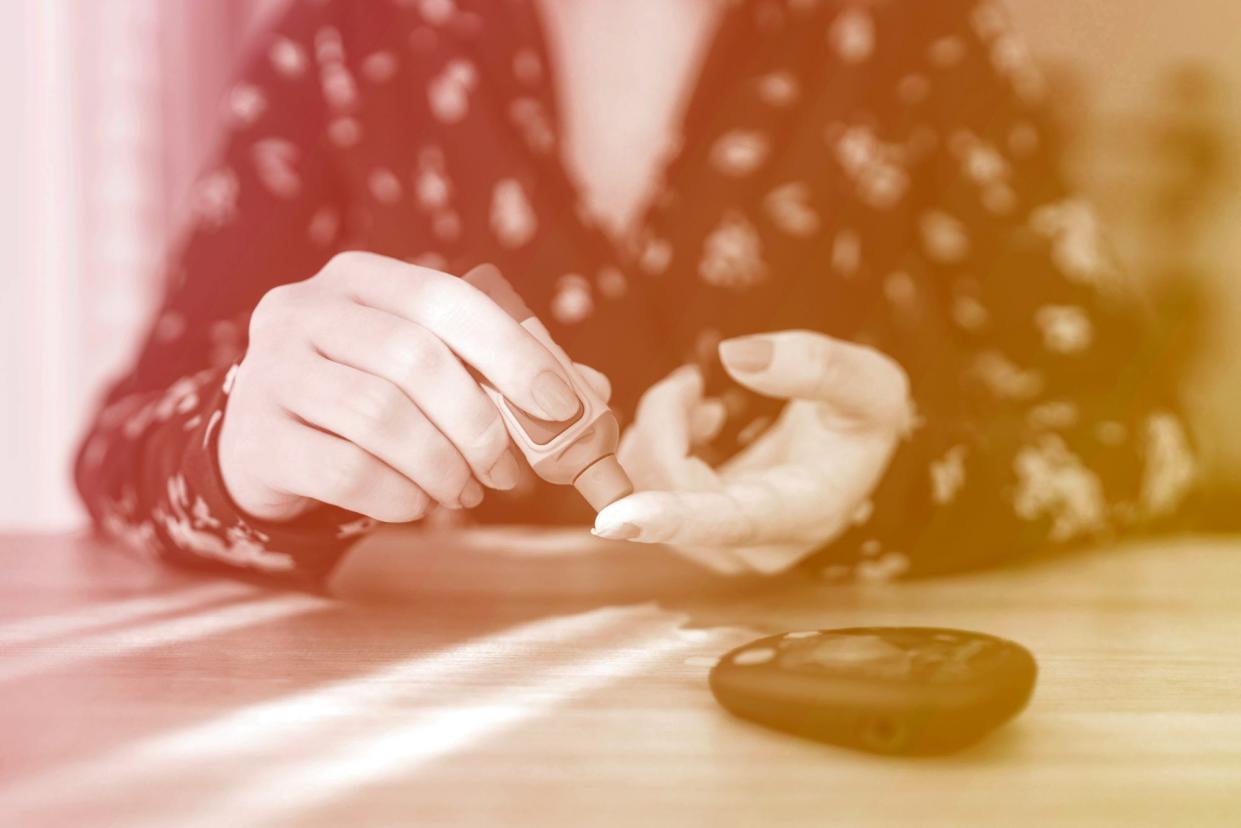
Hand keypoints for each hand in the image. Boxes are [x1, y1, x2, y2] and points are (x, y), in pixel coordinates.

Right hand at [219, 254, 604, 522]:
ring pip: (380, 418)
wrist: (265, 444)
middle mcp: (304, 311)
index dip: (509, 350)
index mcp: (358, 279)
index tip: (558, 404)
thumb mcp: (427, 370)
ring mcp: (271, 373)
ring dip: (443, 466)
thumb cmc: (366, 398)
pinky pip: (346, 471)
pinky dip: (399, 495)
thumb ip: (502, 374)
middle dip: (480, 424)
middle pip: (413, 359)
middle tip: (510, 472)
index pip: (444, 299)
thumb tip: (590, 395)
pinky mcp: (256, 439)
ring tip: (465, 492)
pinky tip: (417, 504)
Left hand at [593, 330, 911, 573]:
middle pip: (671, 491)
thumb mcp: (870, 382)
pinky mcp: (696, 528)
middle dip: (663, 423)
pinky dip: (655, 441)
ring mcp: (721, 542)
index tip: (617, 518)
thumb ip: (816, 365)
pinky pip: (646, 487)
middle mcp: (757, 543)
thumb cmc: (864, 420)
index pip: (729, 523)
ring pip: (647, 488)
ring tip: (694, 396)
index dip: (671, 518)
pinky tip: (692, 420)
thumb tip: (736, 356)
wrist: (851, 449)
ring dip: (657, 428)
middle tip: (689, 382)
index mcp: (804, 513)